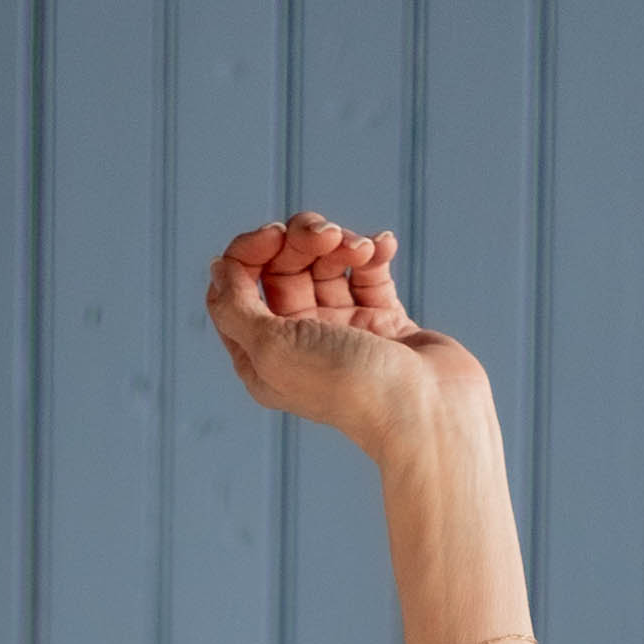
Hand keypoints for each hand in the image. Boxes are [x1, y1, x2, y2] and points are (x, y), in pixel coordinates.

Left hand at [204, 213, 485, 456]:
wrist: (426, 410)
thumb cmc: (347, 386)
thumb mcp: (272, 348)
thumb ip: (235, 308)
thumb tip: (217, 269)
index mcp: (263, 356)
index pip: (238, 286)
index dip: (250, 250)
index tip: (275, 236)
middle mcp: (299, 344)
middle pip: (283, 267)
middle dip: (302, 238)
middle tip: (326, 233)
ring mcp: (342, 332)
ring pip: (327, 263)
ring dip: (341, 241)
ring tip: (362, 248)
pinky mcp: (383, 323)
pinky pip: (369, 272)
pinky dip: (374, 252)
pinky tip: (384, 246)